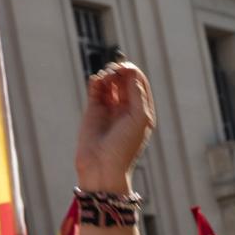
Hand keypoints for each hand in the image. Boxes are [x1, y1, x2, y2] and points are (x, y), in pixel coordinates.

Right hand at [74, 63, 154, 192]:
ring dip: (108, 75)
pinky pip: (95, 89)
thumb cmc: (125, 146)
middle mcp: (126, 108)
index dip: (133, 72)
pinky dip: (96, 81)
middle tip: (114, 72)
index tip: (126, 68)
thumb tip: (132, 72)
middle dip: (119, 72)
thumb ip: (137, 94)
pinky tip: (97, 81)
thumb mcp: (139, 119)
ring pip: (109, 82)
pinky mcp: (93, 110)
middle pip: (124, 80)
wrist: (102, 165)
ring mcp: (109, 108)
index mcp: (141, 110)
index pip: (139, 83)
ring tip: (106, 79)